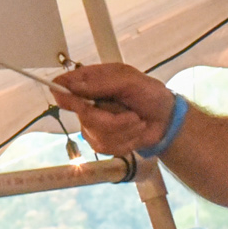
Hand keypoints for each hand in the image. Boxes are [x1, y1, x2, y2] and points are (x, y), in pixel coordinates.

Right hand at [52, 63, 175, 155]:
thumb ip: (102, 83)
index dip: (62, 93)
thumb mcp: (130, 81)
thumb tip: (72, 86)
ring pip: (96, 134)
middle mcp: (87, 102)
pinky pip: (105, 148)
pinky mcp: (100, 142)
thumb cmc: (149, 94)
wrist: (165, 120)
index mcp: (91, 81)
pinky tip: (135, 134)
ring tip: (138, 122)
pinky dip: (126, 142)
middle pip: (83, 115)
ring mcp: (92, 124)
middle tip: (133, 117)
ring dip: (125, 130)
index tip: (71, 100)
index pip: (63, 86)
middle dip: (112, 119)